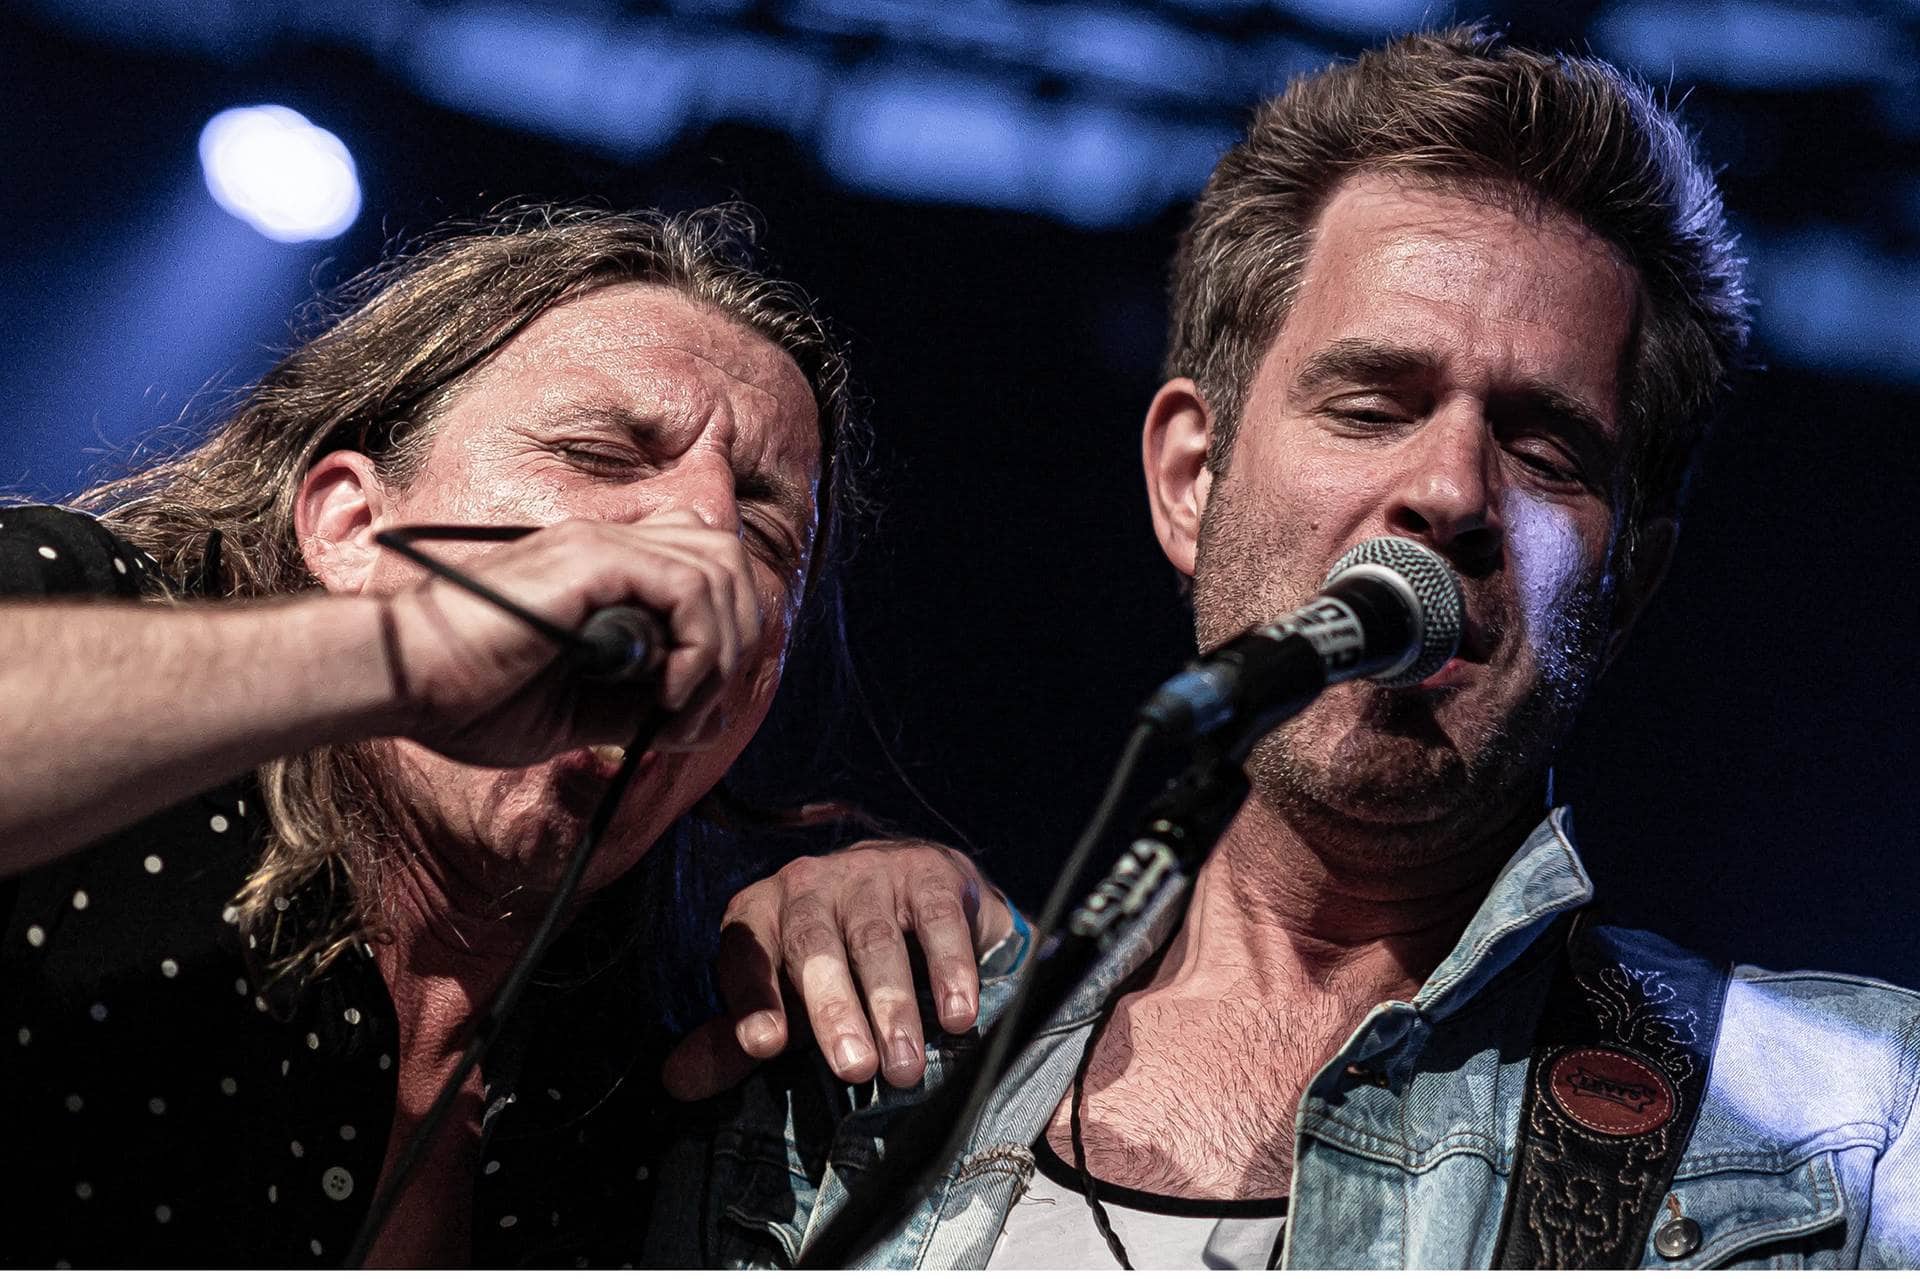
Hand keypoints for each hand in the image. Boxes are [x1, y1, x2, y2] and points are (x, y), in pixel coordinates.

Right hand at [380, 512, 760, 763]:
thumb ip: (637, 703)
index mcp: (602, 575)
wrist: (401, 682)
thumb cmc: (466, 699)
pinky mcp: (591, 561)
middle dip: (735, 643)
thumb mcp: (578, 714)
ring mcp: (600, 547)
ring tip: (678, 707)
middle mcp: (608, 548)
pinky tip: (665, 693)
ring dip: (719, 650)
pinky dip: (698, 645)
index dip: (720, 638)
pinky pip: (689, 588)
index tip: (692, 710)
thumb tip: (699, 717)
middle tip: (695, 710)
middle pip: (727, 564)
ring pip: (720, 571)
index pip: (704, 574)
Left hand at [661, 840, 1016, 1100]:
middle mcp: (806, 885)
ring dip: (893, 1005)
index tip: (764, 1047)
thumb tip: (675, 1081)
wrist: (917, 897)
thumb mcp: (785, 1003)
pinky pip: (936, 920)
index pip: (746, 954)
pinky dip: (949, 968)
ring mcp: (869, 873)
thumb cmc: (835, 964)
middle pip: (813, 947)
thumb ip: (734, 1041)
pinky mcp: (927, 872)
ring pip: (875, 939)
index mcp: (759, 915)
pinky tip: (958, 1015)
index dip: (754, 998)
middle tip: (854, 1069)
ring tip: (904, 1066)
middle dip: (833, 1010)